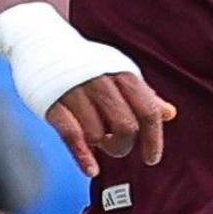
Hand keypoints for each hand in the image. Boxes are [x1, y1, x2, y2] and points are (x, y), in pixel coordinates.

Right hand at [43, 69, 173, 177]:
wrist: (42, 43)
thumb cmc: (87, 65)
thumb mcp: (119, 73)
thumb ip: (143, 95)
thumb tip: (170, 114)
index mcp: (123, 74)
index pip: (148, 112)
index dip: (153, 139)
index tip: (151, 159)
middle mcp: (102, 82)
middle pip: (125, 127)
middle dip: (123, 145)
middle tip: (116, 148)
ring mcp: (76, 93)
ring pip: (97, 134)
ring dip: (100, 146)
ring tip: (96, 140)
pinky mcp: (53, 105)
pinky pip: (72, 136)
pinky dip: (83, 156)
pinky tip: (91, 169)